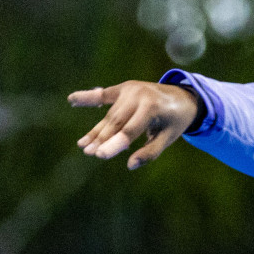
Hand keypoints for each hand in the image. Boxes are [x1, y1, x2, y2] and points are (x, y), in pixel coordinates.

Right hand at [69, 81, 199, 169]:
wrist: (182, 97)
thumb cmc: (174, 122)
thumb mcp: (168, 138)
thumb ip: (151, 152)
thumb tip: (131, 165)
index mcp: (153, 107)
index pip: (129, 130)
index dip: (114, 144)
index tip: (100, 156)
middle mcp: (139, 95)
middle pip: (116, 122)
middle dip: (101, 139)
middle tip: (89, 153)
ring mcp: (130, 89)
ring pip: (110, 115)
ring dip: (96, 130)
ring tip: (83, 145)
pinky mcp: (123, 88)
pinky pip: (103, 94)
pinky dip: (87, 97)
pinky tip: (71, 99)